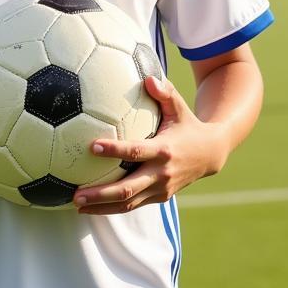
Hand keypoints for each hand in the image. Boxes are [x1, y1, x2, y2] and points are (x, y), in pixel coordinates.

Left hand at [73, 76, 227, 215]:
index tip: (92, 147)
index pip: (135, 151)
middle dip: (100, 194)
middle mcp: (161, 174)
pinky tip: (90, 208)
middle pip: (127, 188)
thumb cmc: (188, 125)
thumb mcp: (180, 108)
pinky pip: (132, 206)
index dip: (114, 151)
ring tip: (77, 206)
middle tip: (76, 195)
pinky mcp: (159, 197)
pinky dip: (111, 208)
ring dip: (101, 207)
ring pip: (128, 203)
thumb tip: (148, 78)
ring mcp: (160, 189)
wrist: (211, 154)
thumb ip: (165, 93)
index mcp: (164, 150)